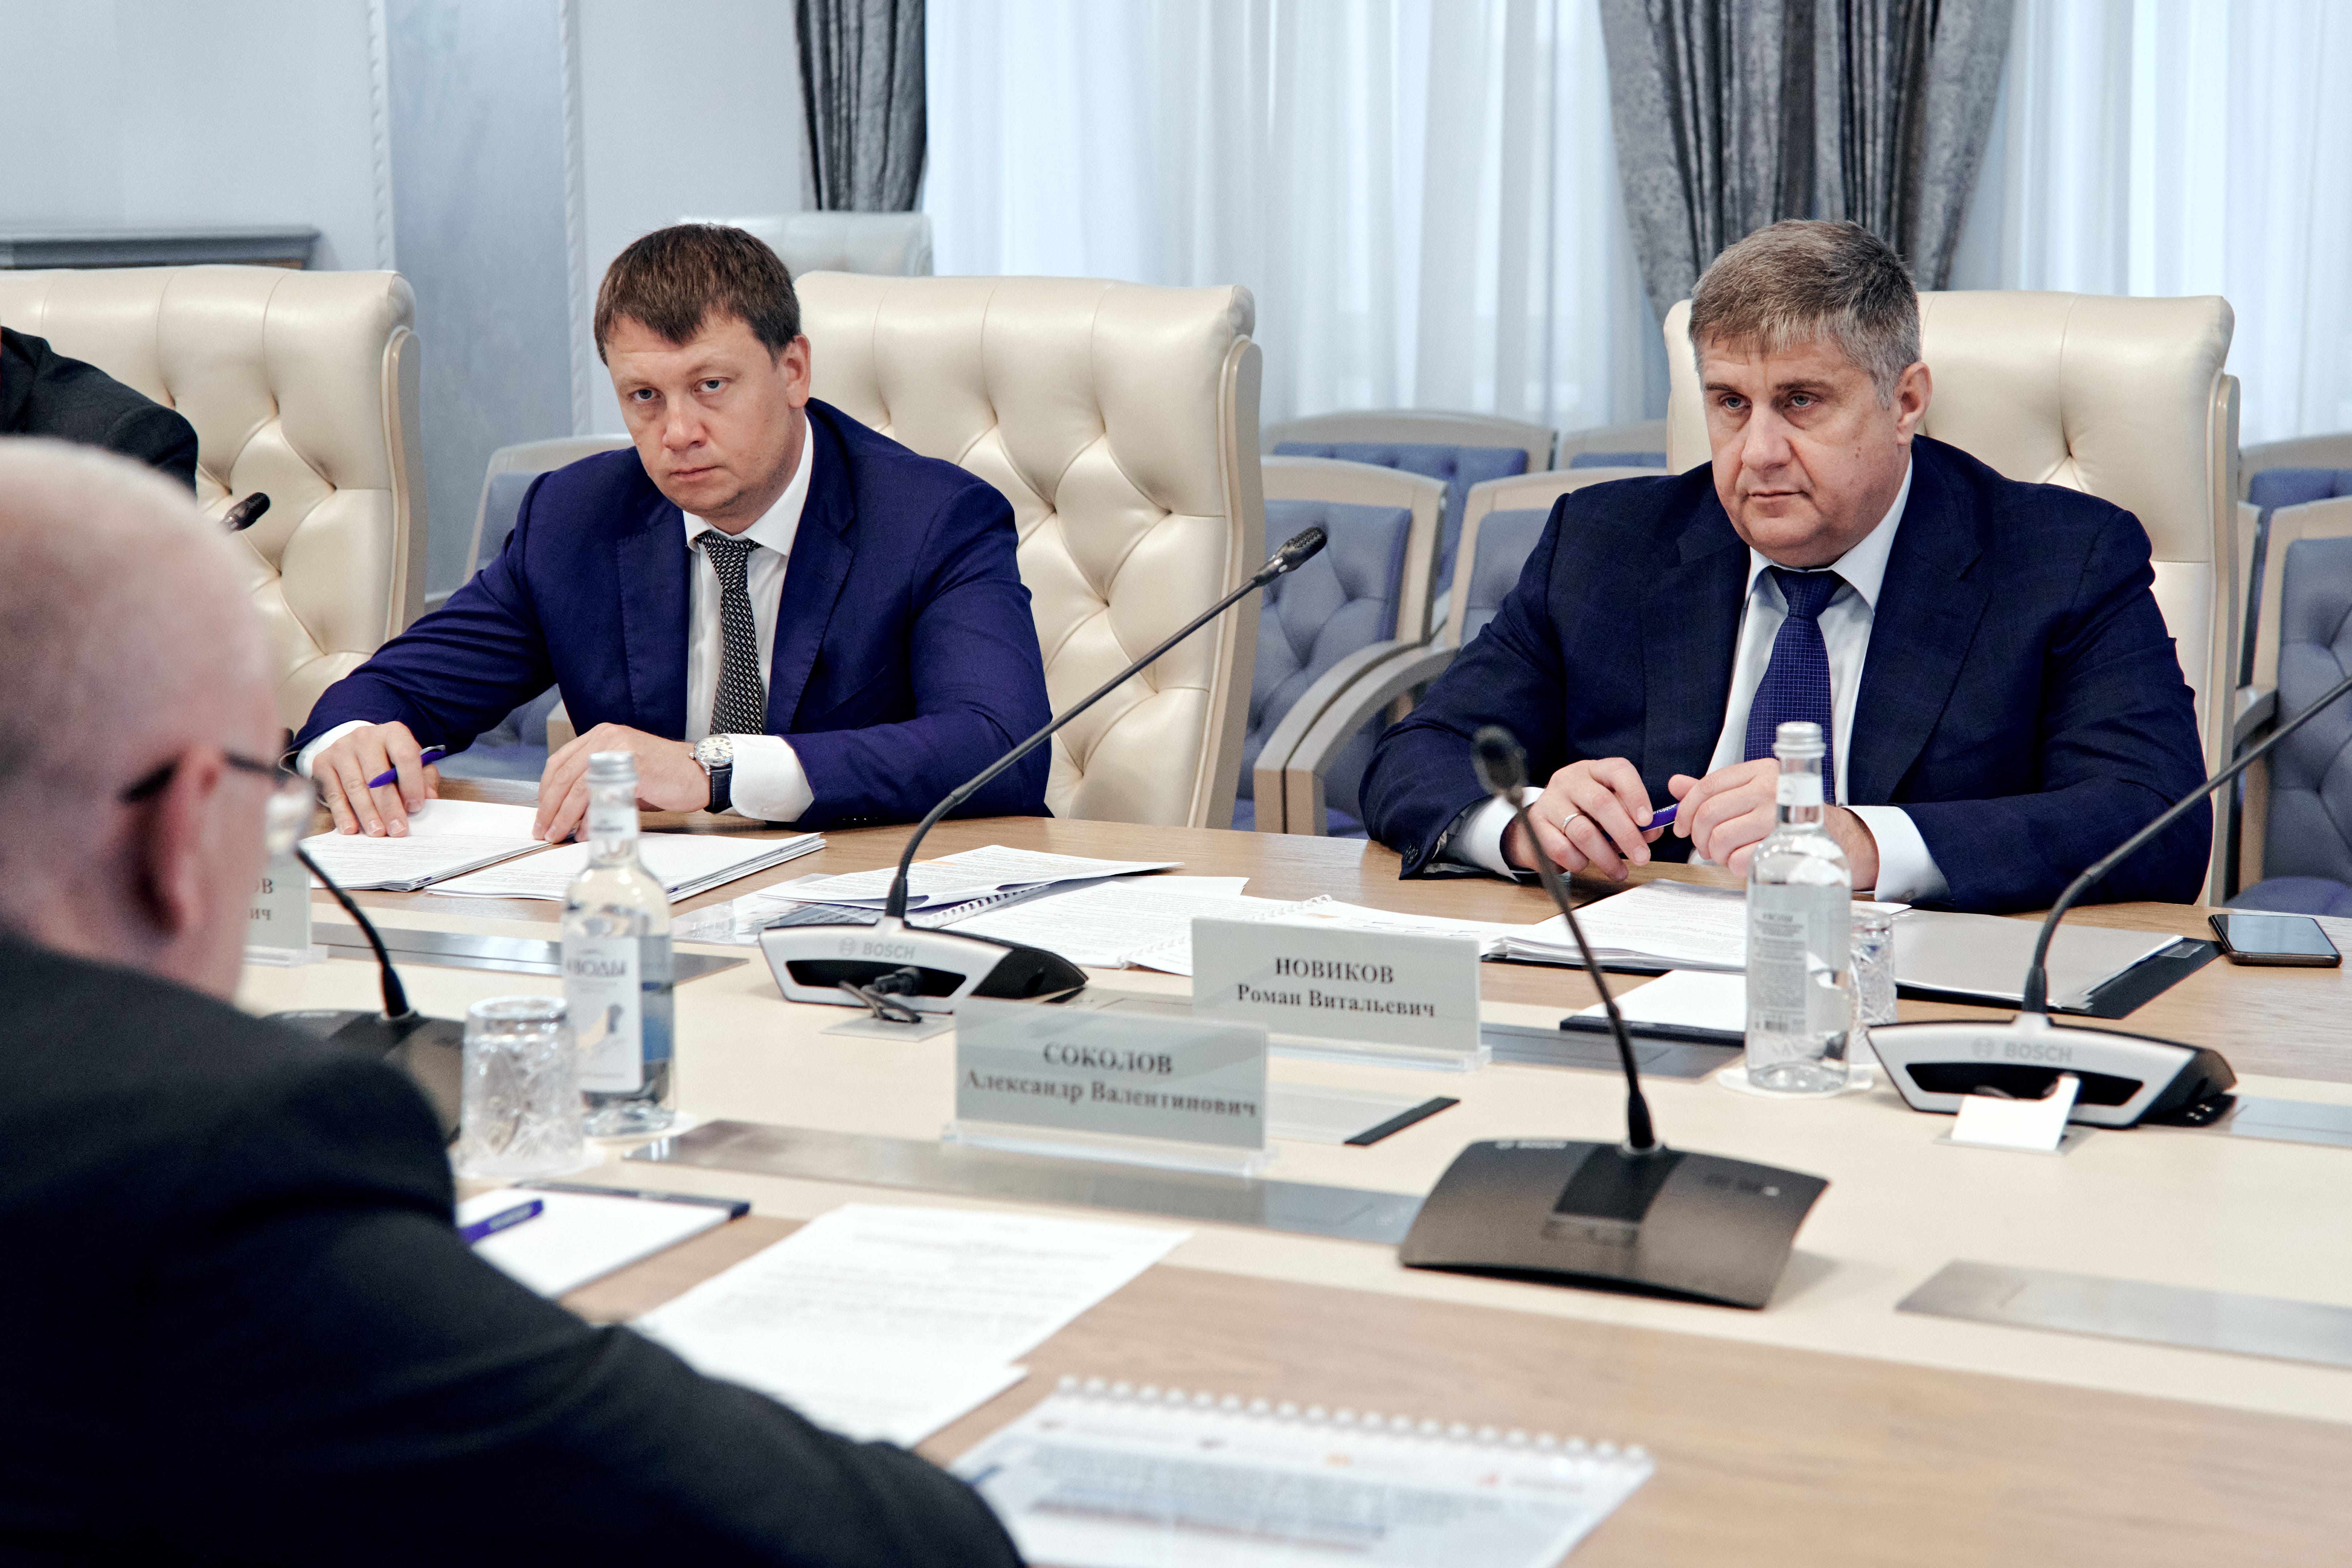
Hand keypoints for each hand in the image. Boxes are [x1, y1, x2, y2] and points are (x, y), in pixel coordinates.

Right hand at [313, 721, 440, 835]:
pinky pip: (334, 793)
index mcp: (393, 733)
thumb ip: (424, 778)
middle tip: (397, 830)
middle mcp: (365, 737)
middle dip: (389, 806)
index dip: (411, 783)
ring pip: (355, 786)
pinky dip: (342, 813)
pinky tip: (351, 828)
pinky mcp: (322, 763)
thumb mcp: (413, 763)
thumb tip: (429, 798)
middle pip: (377, 776)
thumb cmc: (390, 759)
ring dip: (367, 813)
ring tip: (377, 832)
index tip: (415, 808)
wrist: (356, 747)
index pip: (405, 756)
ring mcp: (341, 749)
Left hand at [536, 723, 709, 840]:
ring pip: (577, 787)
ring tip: (558, 834)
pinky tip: (586, 832)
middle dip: (548, 808)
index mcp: (601, 736)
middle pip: (563, 776)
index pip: (559, 762)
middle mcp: (607, 738)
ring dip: (563, 816)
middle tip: (542, 830)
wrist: (700, 773)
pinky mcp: (633, 769)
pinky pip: (601, 796)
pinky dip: (589, 818)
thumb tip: (571, 815)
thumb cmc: (665, 776)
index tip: (542, 813)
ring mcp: (620, 751)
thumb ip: (597, 785)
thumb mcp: (623, 774)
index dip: (545, 791)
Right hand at [1501, 757, 1667, 880]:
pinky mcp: (1535, 824)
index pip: (1618, 771)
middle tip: (1642, 857)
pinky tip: (1584, 865)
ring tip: (1619, 872)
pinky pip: (1561, 849)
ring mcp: (1550, 800)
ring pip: (1582, 831)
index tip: (1648, 821)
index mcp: (1594, 770)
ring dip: (1605, 857)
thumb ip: (1634, 820)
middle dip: (1626, 834)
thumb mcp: (1611, 811)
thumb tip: (1652, 833)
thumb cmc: (1584, 815)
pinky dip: (1578, 862)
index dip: (1636, 795)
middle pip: (1602, 803)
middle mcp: (1570, 780)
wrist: (1540, 824)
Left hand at [1669, 760, 1880, 884]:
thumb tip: (1675, 784)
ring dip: (1716, 854)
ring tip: (1728, 854)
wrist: (1836, 836)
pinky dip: (1734, 867)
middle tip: (1706, 846)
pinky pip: (1738, 859)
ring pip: (1720, 838)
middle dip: (1699, 837)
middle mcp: (1769, 789)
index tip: (1683, 827)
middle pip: (1708, 814)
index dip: (1686, 809)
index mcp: (1760, 771)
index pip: (1707, 786)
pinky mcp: (1781, 844)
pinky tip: (1745, 862)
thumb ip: (1715, 790)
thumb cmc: (1789, 816)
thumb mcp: (1754, 793)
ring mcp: (1776, 816)